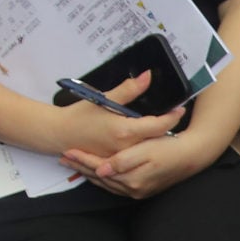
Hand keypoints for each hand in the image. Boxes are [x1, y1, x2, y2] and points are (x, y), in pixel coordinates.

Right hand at [52, 70, 184, 156]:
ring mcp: (121, 159)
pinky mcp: (116, 164)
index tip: (180, 109)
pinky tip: (147, 142)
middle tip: (175, 117)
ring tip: (164, 129)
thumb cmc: (80, 115)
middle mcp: (126, 148)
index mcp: (125, 131)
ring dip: (157, 140)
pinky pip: (136, 158)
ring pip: (148, 150)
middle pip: (158, 139)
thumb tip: (147, 76)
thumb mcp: (105, 99)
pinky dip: (143, 149)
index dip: (173, 117)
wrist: (59, 134)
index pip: (159, 125)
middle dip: (168, 129)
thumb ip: (129, 89)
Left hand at [61, 129, 211, 198]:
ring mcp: (137, 191)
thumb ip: (123, 161)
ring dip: (89, 174)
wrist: (192, 156)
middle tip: (63, 157)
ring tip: (74, 164)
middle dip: (81, 167)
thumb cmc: (170, 148)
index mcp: (132, 178)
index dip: (83, 159)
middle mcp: (132, 189)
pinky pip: (115, 186)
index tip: (67, 151)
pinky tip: (96, 173)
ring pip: (106, 184)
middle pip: (100, 178)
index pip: (99, 168)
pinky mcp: (141, 190)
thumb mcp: (146, 149)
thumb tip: (102, 170)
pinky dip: (102, 180)